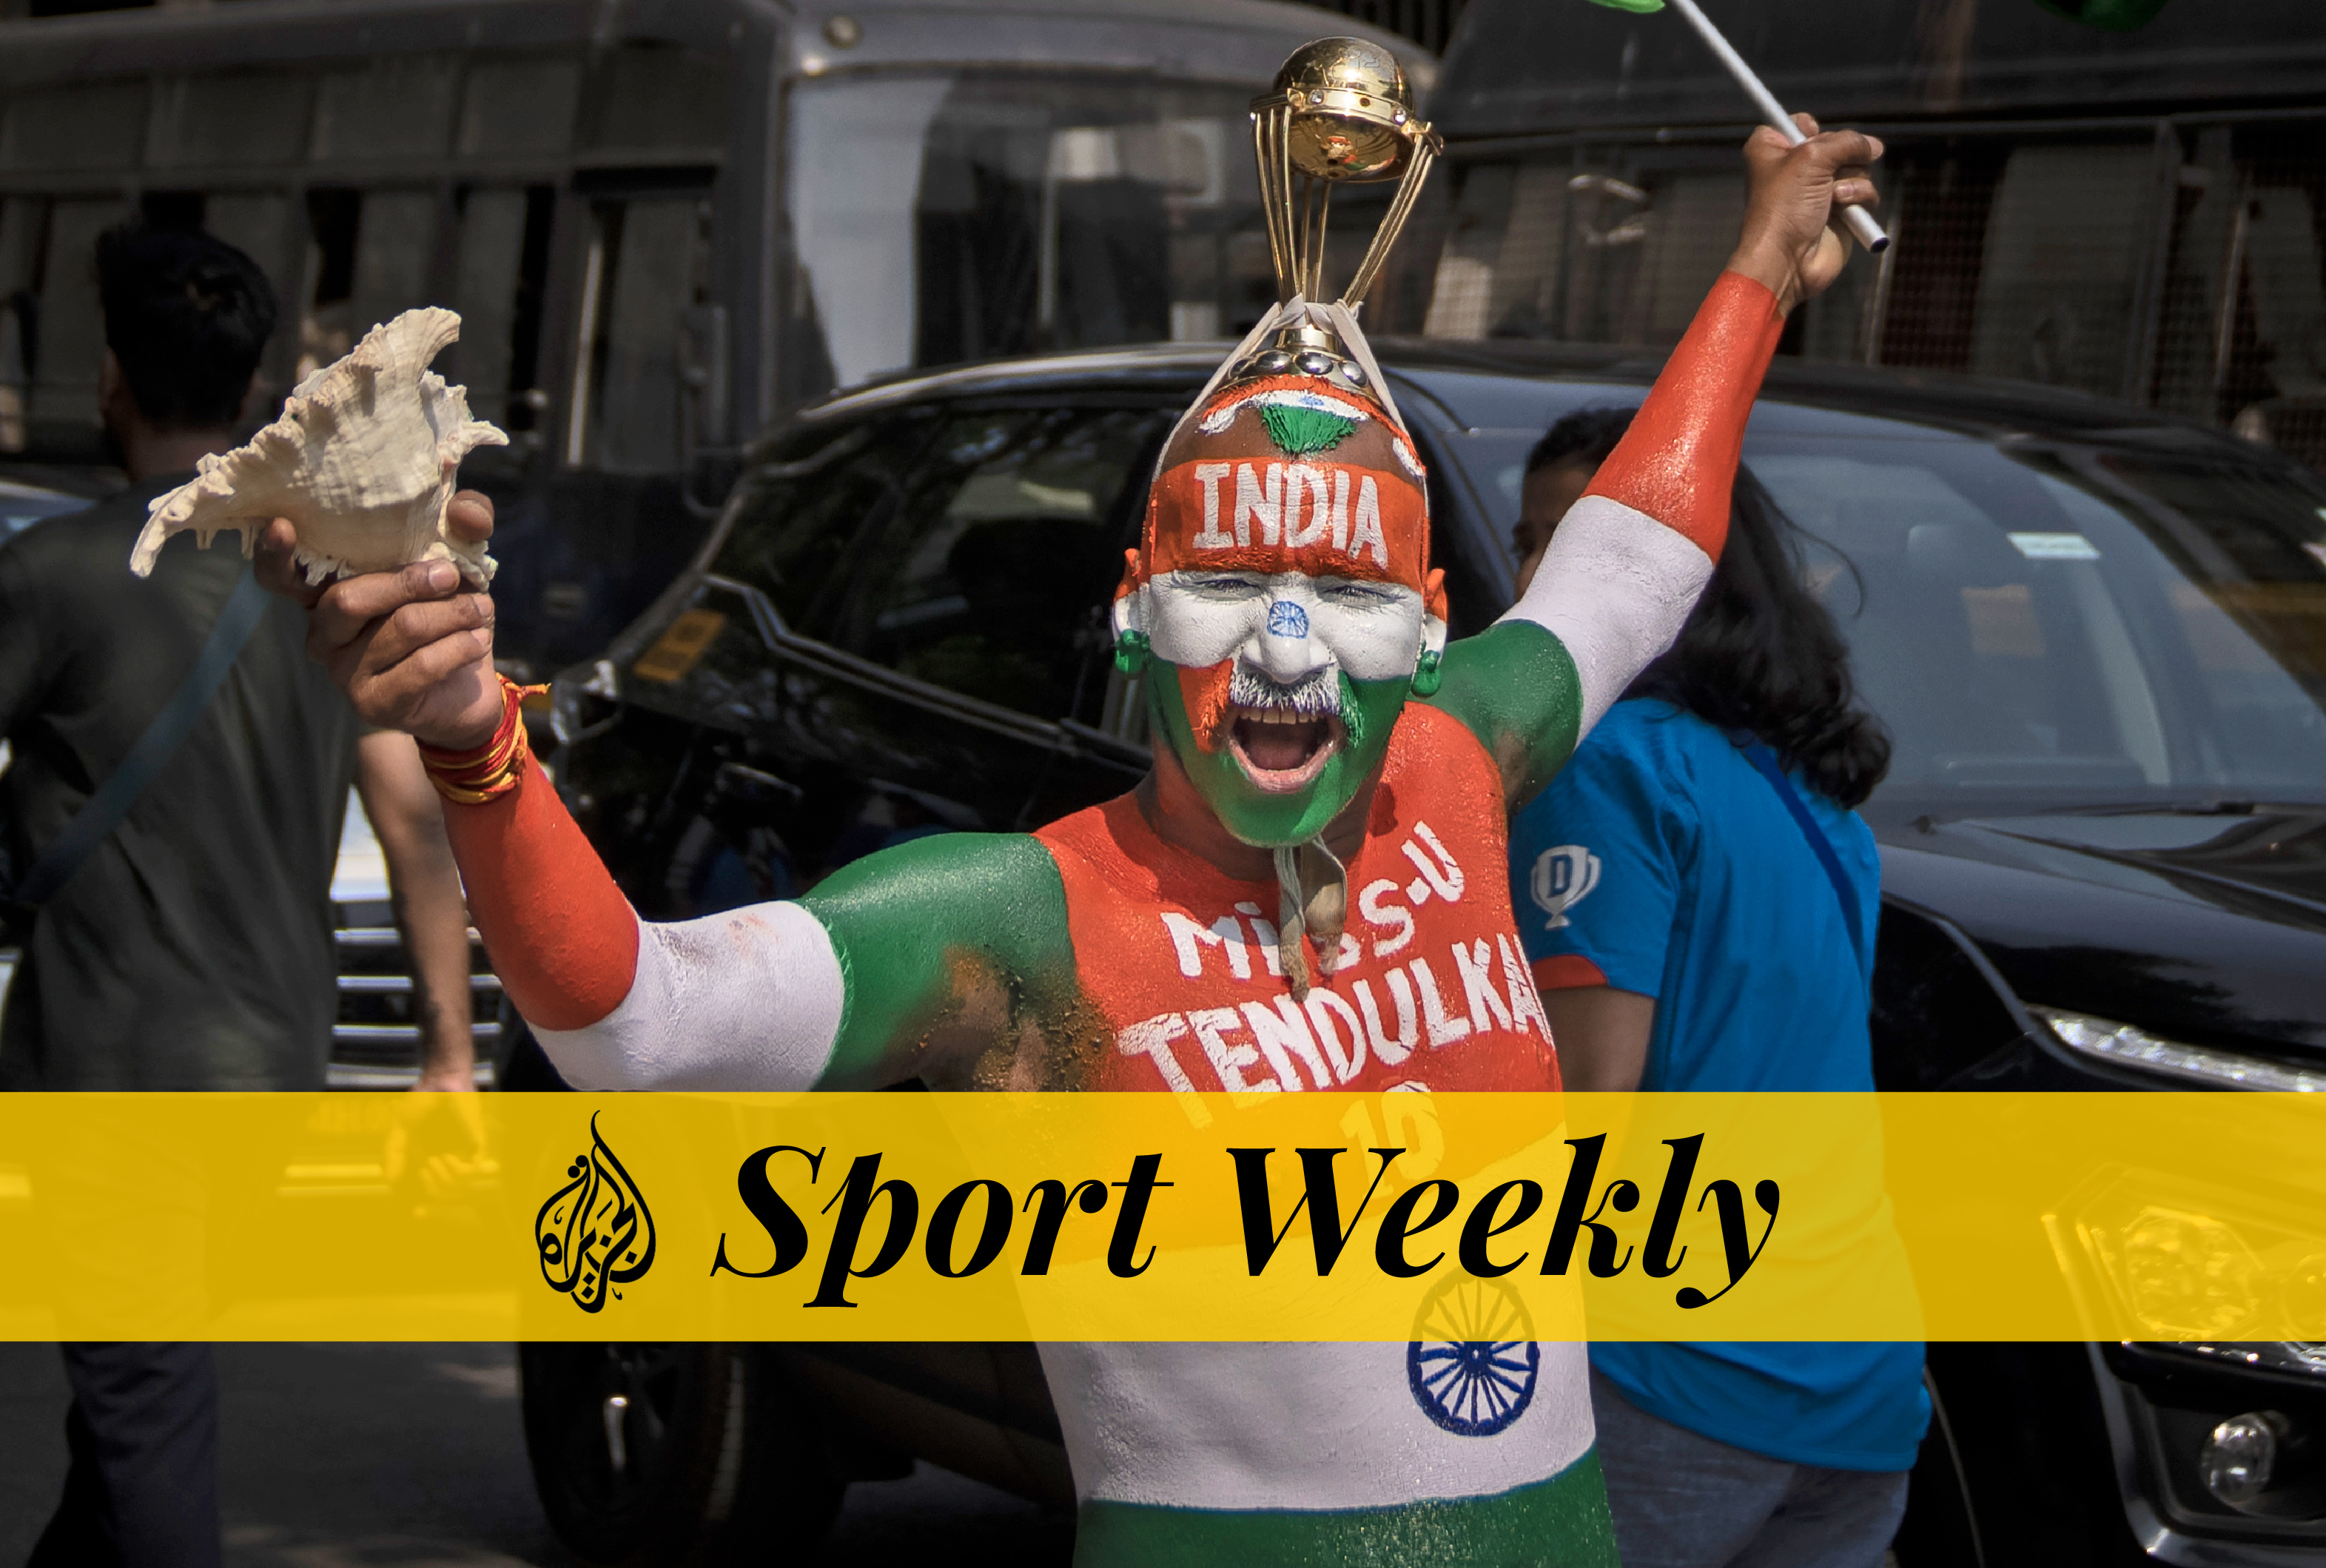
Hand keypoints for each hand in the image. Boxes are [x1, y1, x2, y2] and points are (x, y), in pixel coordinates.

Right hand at [256, 492, 502, 749]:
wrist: (472, 688)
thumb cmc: (449, 612)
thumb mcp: (460, 558)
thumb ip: (464, 521)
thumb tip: (465, 511)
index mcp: (328, 592)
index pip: (279, 576)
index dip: (273, 554)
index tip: (283, 525)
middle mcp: (324, 633)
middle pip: (348, 599)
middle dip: (408, 582)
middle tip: (451, 575)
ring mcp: (344, 672)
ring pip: (400, 628)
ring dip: (453, 614)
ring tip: (481, 609)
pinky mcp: (374, 703)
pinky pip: (422, 666)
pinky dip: (459, 647)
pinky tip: (478, 641)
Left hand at [1726, 114, 1883, 315]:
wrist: (1787, 261)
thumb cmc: (1784, 208)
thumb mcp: (1812, 158)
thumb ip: (1847, 142)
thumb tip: (1874, 147)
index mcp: (1772, 150)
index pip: (1798, 124)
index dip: (1809, 129)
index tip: (1811, 137)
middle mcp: (1795, 169)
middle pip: (1836, 143)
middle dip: (1840, 157)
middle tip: (1828, 172)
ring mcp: (1820, 192)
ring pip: (1856, 166)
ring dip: (1851, 178)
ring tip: (1834, 197)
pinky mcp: (1840, 212)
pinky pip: (1865, 191)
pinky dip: (1859, 196)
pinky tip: (1844, 209)